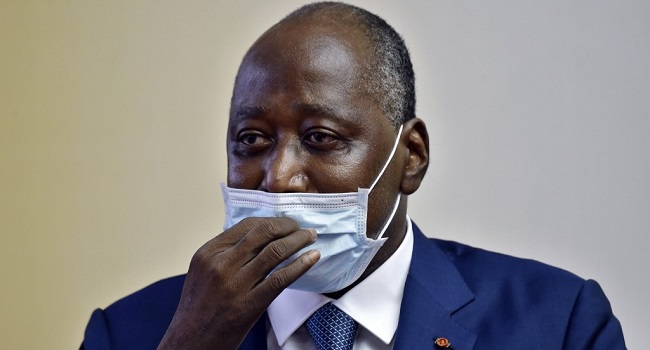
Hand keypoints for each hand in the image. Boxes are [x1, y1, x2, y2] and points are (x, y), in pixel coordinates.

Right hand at [157, 217, 319, 349]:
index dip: (272, 220)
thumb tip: (257, 235)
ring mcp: (235, 285)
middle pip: (263, 233)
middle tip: (302, 228)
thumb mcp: (202, 270)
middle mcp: (221, 264)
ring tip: (310, 238)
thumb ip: (225, 252)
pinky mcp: (249, 305)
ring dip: (298, 240)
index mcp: (209, 252)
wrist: (190, 341)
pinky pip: (280, 278)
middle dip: (288, 226)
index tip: (286, 222)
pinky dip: (301, 265)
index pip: (248, 225)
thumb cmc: (198, 308)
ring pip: (275, 252)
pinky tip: (312, 257)